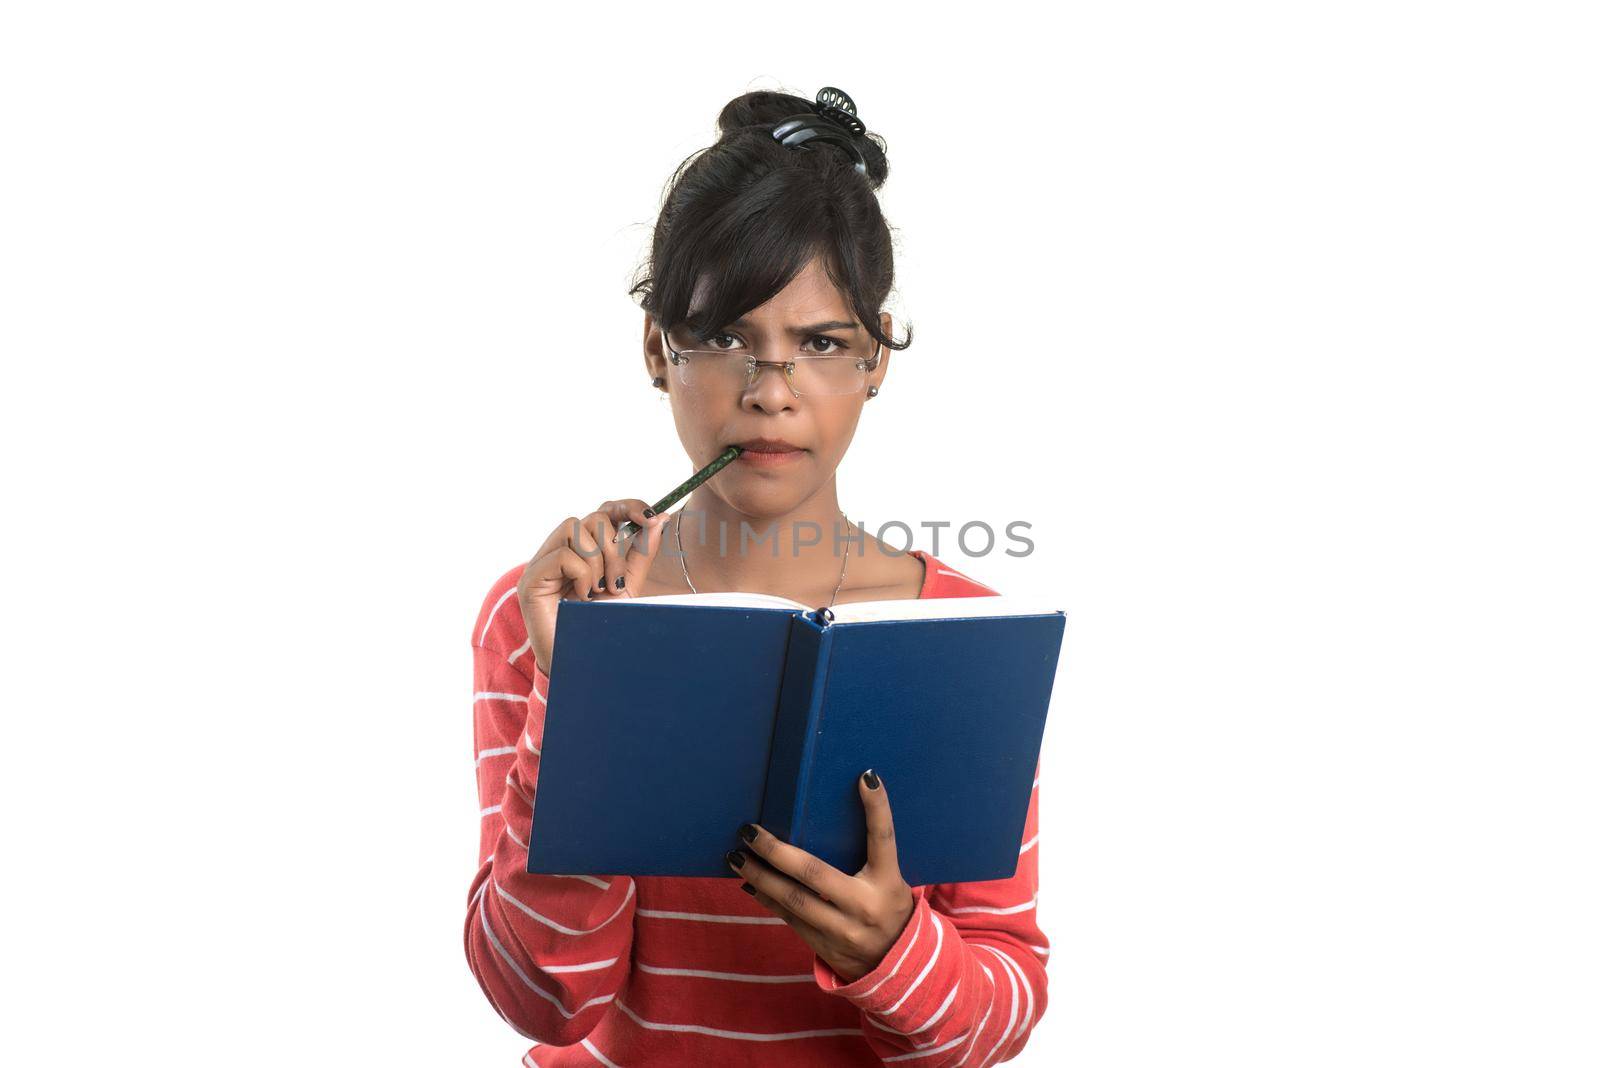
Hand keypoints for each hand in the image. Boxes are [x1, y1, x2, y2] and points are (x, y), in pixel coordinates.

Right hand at [517, 500, 670, 676]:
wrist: (583, 663)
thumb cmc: (602, 626)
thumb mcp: (628, 585)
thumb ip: (641, 553)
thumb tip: (659, 518)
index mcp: (584, 550)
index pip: (603, 512)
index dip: (626, 507)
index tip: (649, 517)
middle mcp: (560, 551)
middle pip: (593, 518)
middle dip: (614, 548)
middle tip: (615, 582)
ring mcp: (542, 563)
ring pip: (576, 529)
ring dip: (598, 562)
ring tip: (599, 591)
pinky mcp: (530, 579)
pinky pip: (562, 555)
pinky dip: (582, 575)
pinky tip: (583, 597)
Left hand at [726, 769, 915, 982]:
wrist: (899, 967)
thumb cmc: (890, 909)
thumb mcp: (891, 882)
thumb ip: (872, 855)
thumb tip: (838, 813)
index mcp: (887, 882)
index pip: (883, 838)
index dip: (877, 808)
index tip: (865, 776)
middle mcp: (864, 906)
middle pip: (812, 873)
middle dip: (775, 851)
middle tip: (749, 831)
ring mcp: (841, 930)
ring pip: (791, 899)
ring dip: (758, 876)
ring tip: (736, 857)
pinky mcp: (824, 946)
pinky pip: (788, 918)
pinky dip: (766, 898)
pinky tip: (748, 884)